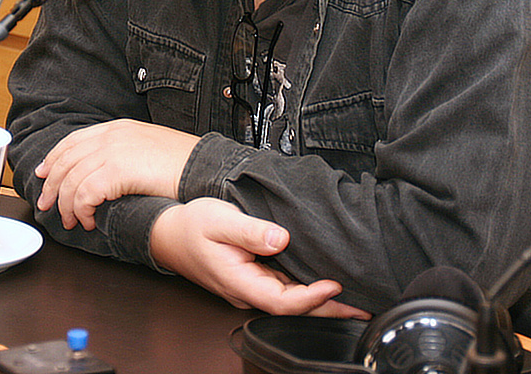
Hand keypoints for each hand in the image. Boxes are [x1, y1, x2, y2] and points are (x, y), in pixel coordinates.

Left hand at [35, 119, 199, 230]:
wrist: (203, 167)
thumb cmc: (183, 163)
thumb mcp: (148, 148)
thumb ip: (124, 154)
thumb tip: (104, 174)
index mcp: (117, 128)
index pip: (73, 141)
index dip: (53, 159)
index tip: (44, 174)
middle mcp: (110, 136)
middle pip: (65, 160)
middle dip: (52, 185)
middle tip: (47, 205)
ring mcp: (112, 151)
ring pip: (71, 180)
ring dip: (66, 205)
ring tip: (71, 221)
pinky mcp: (116, 170)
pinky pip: (84, 194)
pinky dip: (81, 210)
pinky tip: (89, 221)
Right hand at [150, 198, 370, 317]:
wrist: (168, 233)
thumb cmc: (190, 226)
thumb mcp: (219, 220)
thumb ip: (251, 231)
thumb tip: (281, 238)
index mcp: (239, 282)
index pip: (282, 301)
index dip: (311, 298)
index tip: (335, 285)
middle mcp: (246, 291)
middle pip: (293, 309)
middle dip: (329, 309)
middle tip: (362, 308)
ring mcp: (250, 288)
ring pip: (291, 301)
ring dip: (322, 302)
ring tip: (354, 300)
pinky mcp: (253, 280)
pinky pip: (285, 290)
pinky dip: (308, 290)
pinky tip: (325, 285)